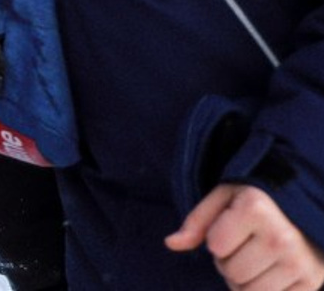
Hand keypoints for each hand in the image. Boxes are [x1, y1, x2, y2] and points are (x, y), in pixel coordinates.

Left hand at [165, 182, 323, 288]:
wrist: (303, 210)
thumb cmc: (256, 201)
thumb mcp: (224, 198)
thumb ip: (196, 221)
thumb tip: (170, 243)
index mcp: (256, 209)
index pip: (215, 246)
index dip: (216, 239)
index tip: (230, 227)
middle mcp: (281, 237)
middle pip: (232, 273)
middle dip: (229, 262)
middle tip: (244, 245)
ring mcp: (300, 263)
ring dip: (245, 281)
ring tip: (256, 259)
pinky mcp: (312, 284)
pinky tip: (271, 272)